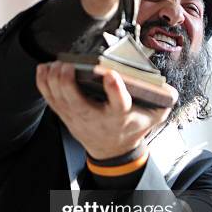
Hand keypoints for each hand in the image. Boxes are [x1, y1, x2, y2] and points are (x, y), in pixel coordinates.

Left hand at [36, 61, 177, 159]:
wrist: (112, 149)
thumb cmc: (133, 126)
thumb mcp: (154, 116)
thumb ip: (163, 100)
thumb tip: (167, 86)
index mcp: (119, 117)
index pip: (118, 104)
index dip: (115, 90)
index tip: (112, 75)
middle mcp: (96, 118)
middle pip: (76, 101)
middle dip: (68, 81)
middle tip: (68, 64)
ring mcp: (77, 118)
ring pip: (59, 98)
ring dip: (54, 79)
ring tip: (57, 62)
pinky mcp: (65, 115)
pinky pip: (49, 98)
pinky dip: (43, 82)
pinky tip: (44, 68)